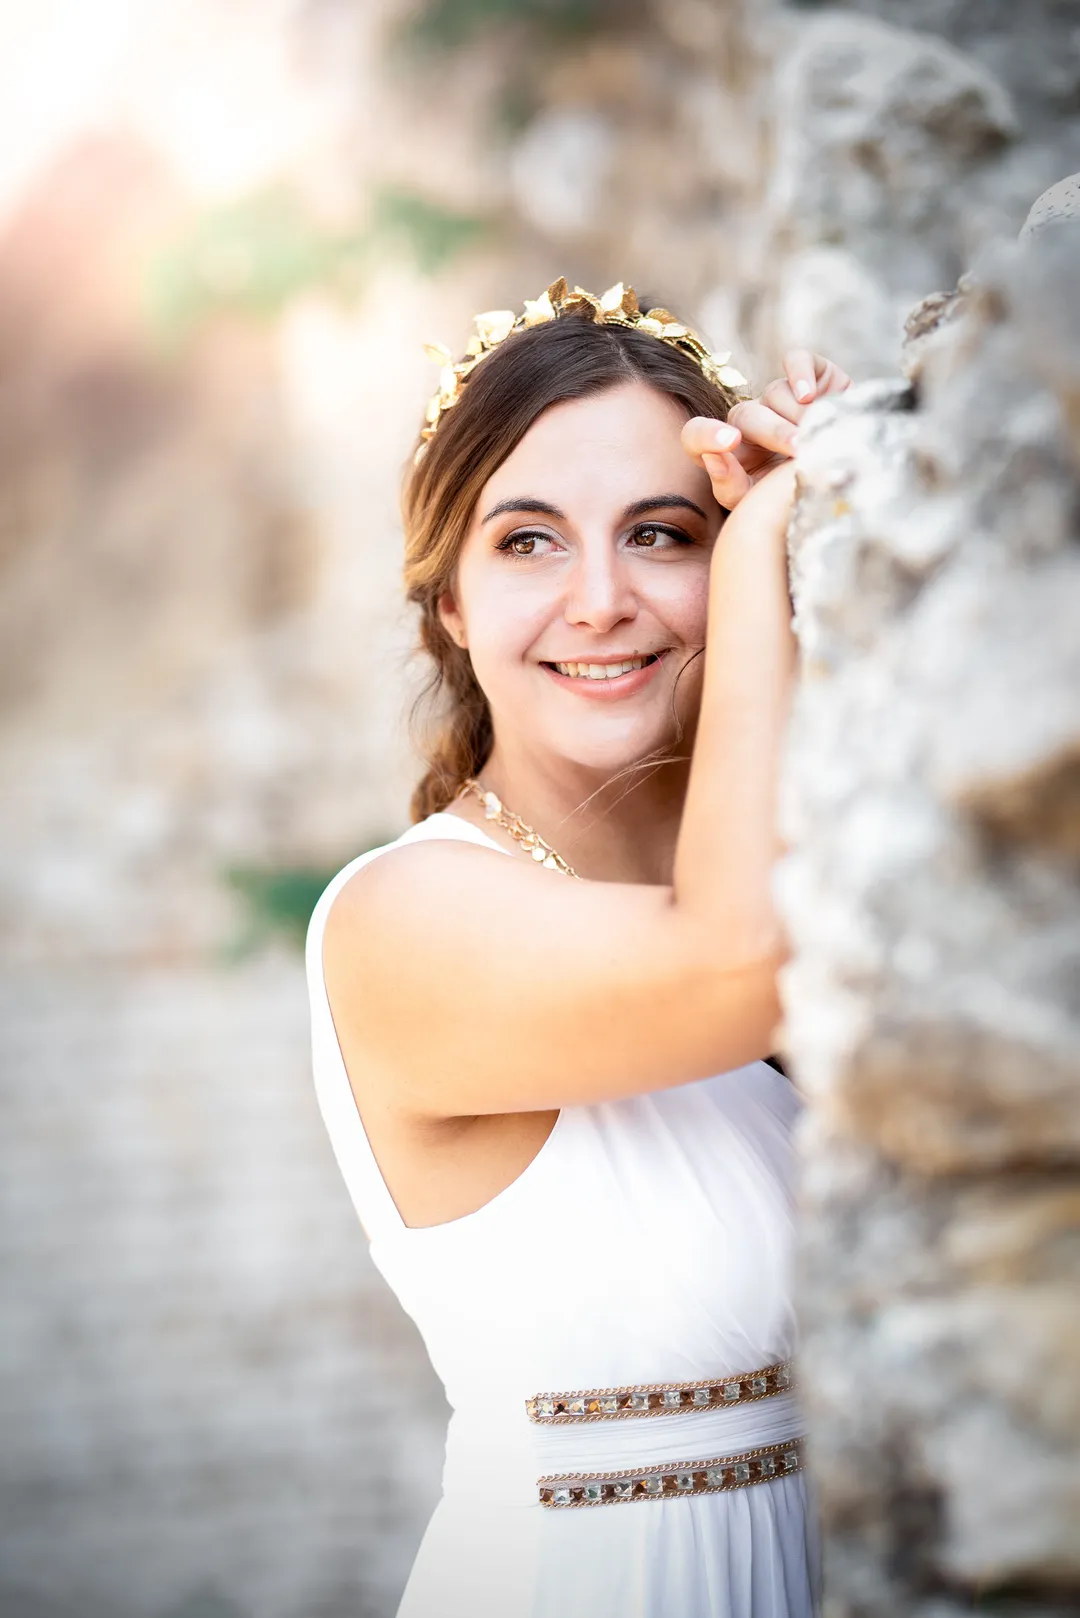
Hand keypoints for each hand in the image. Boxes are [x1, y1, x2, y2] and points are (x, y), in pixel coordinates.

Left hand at [682, 348, 850, 510]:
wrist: (851, 475)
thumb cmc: (799, 496)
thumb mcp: (761, 503)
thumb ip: (730, 487)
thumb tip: (713, 458)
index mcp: (730, 452)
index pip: (695, 436)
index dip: (705, 435)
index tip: (728, 442)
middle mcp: (750, 420)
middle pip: (745, 414)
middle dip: (774, 433)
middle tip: (800, 451)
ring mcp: (777, 396)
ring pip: (774, 393)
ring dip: (798, 416)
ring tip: (821, 438)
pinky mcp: (809, 373)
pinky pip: (795, 360)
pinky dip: (801, 374)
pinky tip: (811, 396)